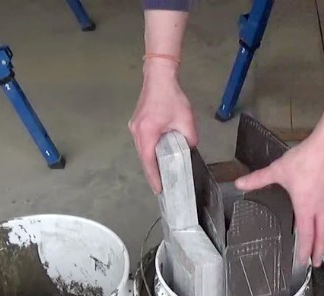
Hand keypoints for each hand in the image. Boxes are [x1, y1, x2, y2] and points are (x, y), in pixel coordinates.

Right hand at [128, 60, 197, 193]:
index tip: (159, 190)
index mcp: (147, 133)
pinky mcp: (136, 124)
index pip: (149, 162)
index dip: (154, 178)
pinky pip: (143, 143)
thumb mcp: (186, 121)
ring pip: (142, 151)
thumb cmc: (172, 97)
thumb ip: (189, 139)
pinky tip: (158, 157)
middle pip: (144, 159)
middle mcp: (137, 132)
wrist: (159, 76)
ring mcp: (134, 128)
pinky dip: (149, 152)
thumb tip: (189, 149)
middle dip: (152, 173)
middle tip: (162, 186)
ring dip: (151, 163)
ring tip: (161, 175)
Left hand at [234, 133, 323, 267]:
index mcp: (305, 208)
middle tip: (317, 263)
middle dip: (319, 251)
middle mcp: (321, 210)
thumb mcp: (277, 170)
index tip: (302, 261)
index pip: (306, 235)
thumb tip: (238, 183)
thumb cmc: (303, 160)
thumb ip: (258, 180)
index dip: (305, 250)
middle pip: (322, 235)